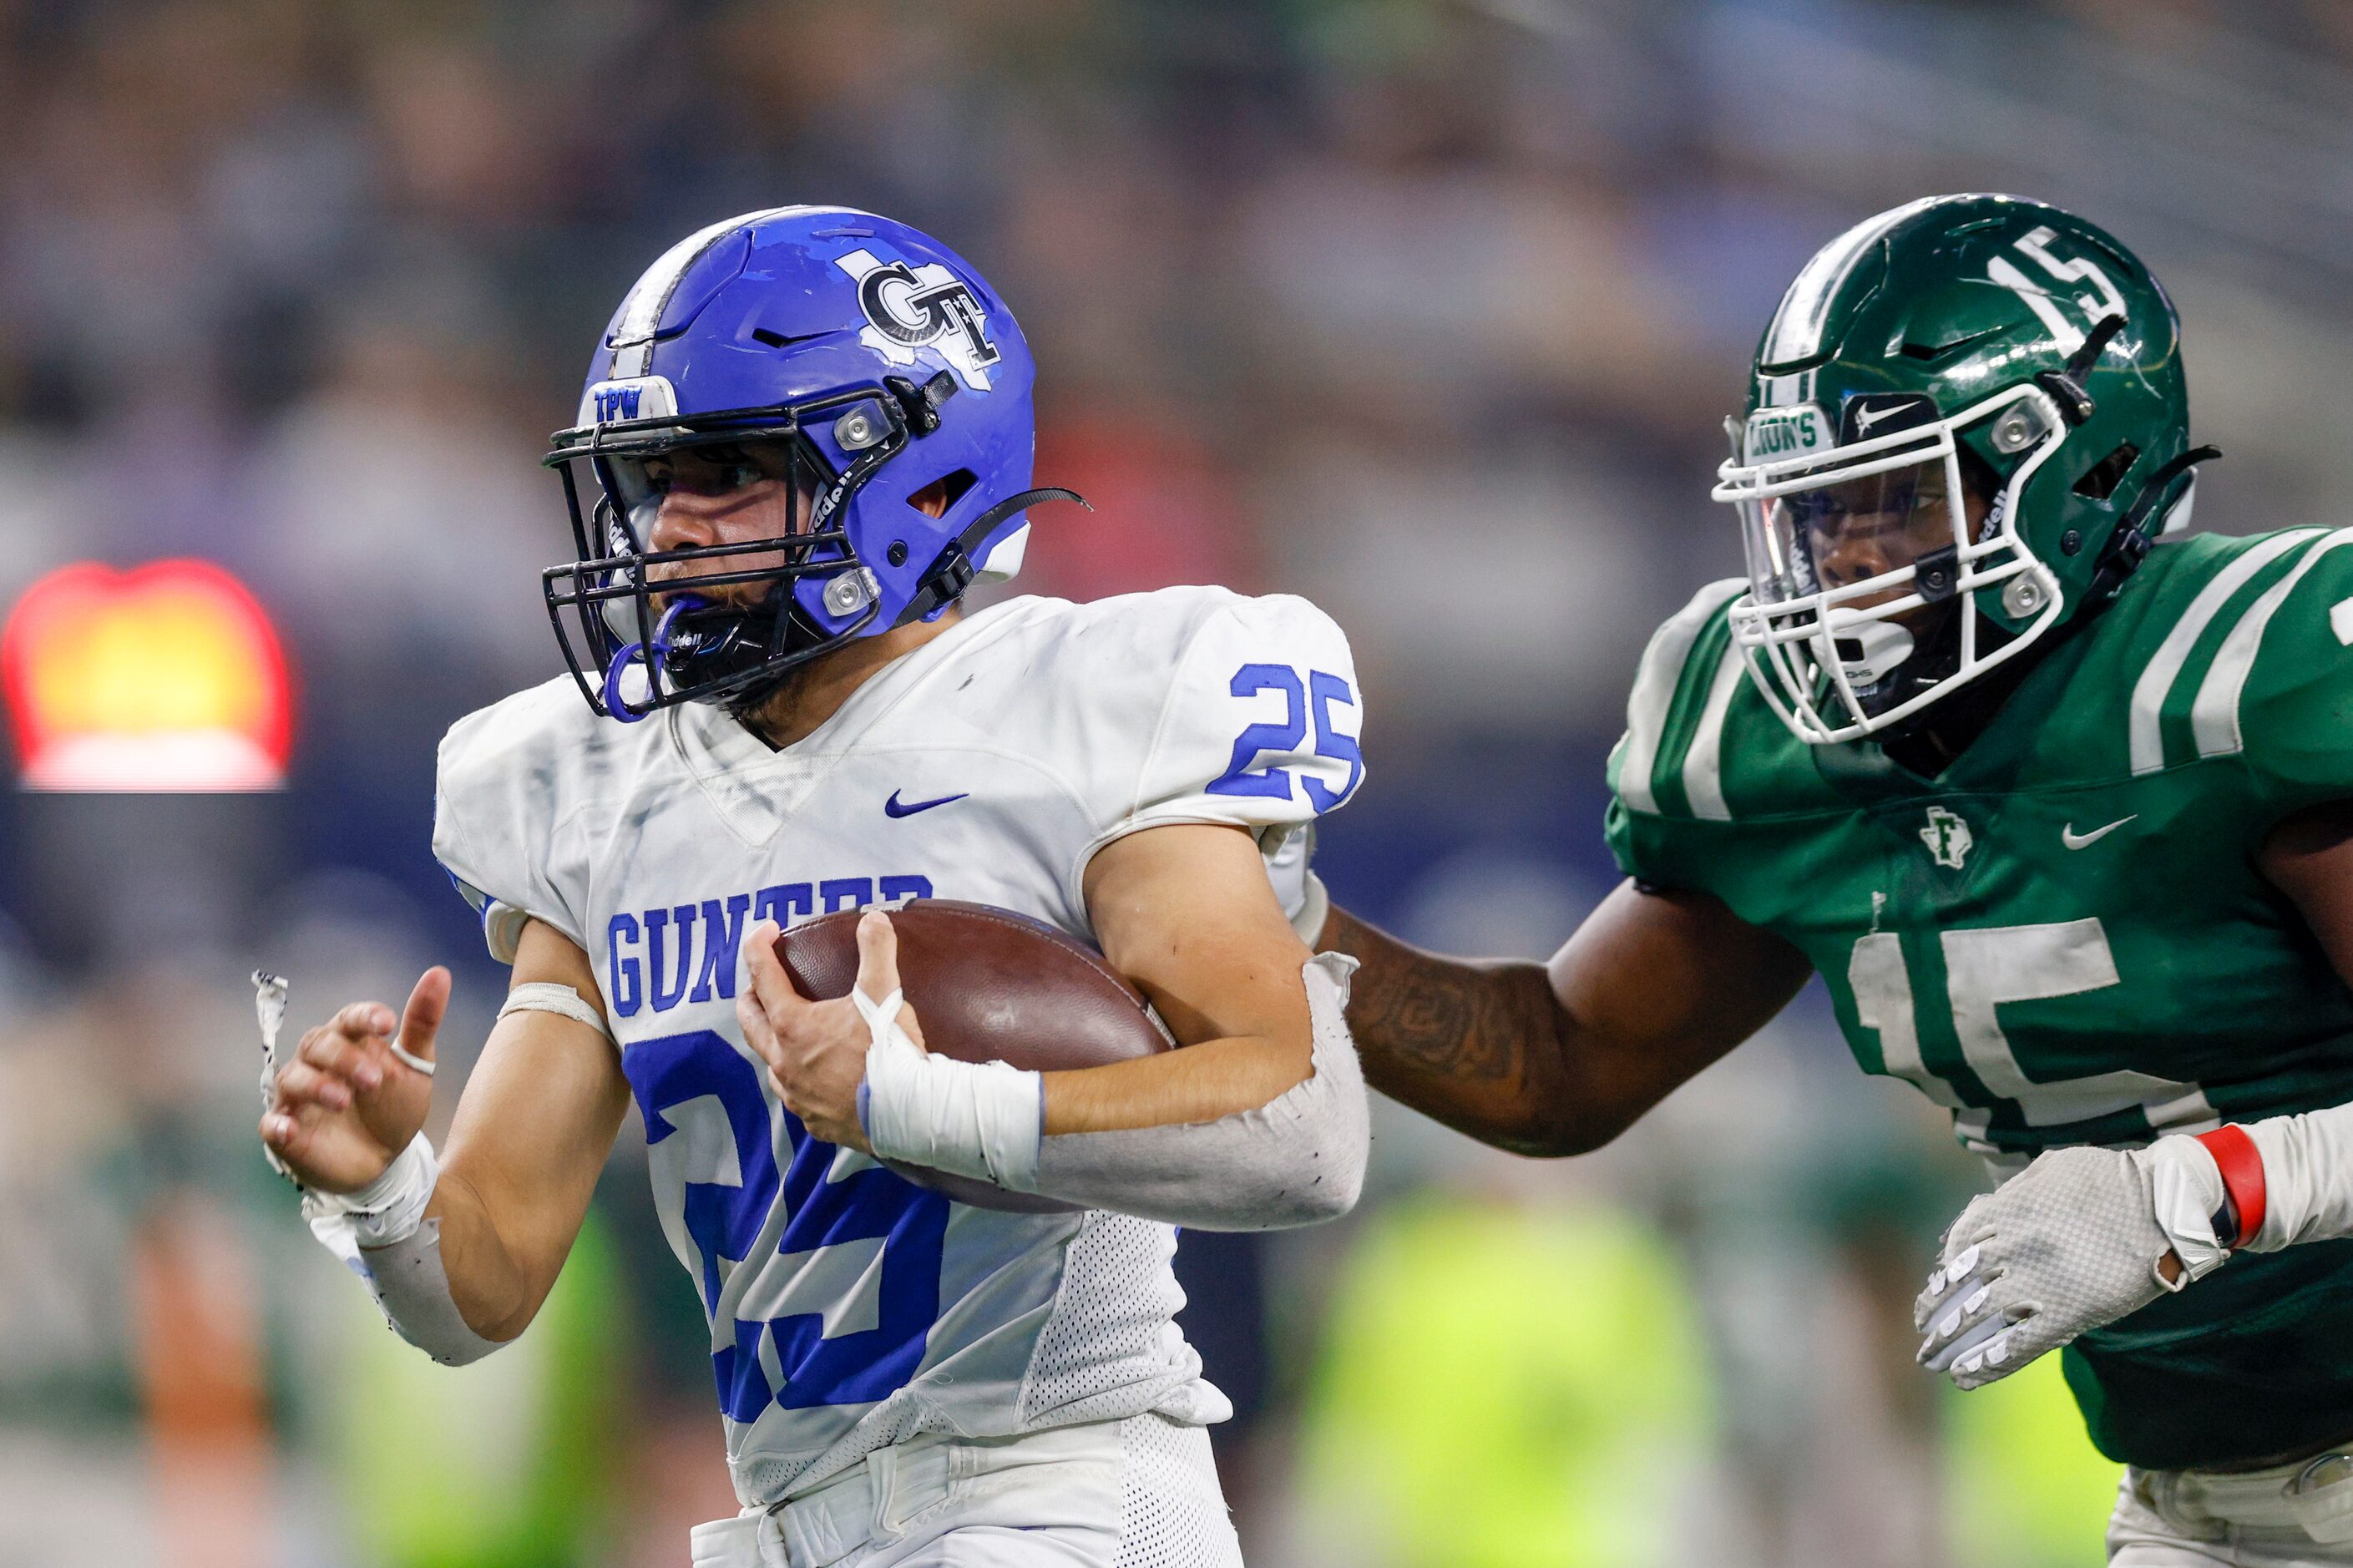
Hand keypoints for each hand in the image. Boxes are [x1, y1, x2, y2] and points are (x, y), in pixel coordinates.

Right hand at [259, 968, 448, 1193]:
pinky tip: (289, 1130)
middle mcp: (317, 1063)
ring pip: (293, 1079)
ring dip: (316, 1086)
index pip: (349, 1018)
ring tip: (344, 1100)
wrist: (384, 1160)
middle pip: (318, 1045)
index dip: (365, 1017)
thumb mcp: (415, 1067)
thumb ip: (422, 1023)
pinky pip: (272, 1124)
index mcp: (349, 1041)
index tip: (388, 1023)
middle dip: (345, 1058)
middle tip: (374, 1079)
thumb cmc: (393, 1104)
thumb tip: (439, 973)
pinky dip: (277, 1125)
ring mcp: (297, 1097)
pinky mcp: (285, 1132)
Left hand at [738, 910, 924, 1151]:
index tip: (765, 931)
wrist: (909, 1114)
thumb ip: (876, 951)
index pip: (762, 976)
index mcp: (793, 1026)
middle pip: (750, 1022)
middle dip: (752, 997)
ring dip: (774, 1041)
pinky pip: (796, 1095)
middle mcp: (784, 1062)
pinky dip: (800, 1077)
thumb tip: (874, 918)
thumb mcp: (884, 993)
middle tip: (764, 983)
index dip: (758, 948)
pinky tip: (819, 1075)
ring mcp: (796, 1095)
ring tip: (792, 1031)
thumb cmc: (890, 1053)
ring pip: (771, 1063)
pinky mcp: (814, 1121)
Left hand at [1915, 1143, 2181, 1388]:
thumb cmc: (2112, 1181)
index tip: (1935, 1289)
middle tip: (1921, 1334)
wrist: (2168, 1202)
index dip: (1943, 1274)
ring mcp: (2041, 1280)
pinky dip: (1988, 1363)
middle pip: (1959, 1285)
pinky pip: (2019, 1344)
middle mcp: (2015, 1245)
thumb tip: (1978, 1212)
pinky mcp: (2071, 1312)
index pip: (1958, 1247)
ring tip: (1933, 1359)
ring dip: (1950, 1342)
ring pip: (1980, 1317)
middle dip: (1934, 1313)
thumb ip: (2011, 1192)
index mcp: (2007, 1210)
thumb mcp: (2049, 1169)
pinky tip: (1966, 1376)